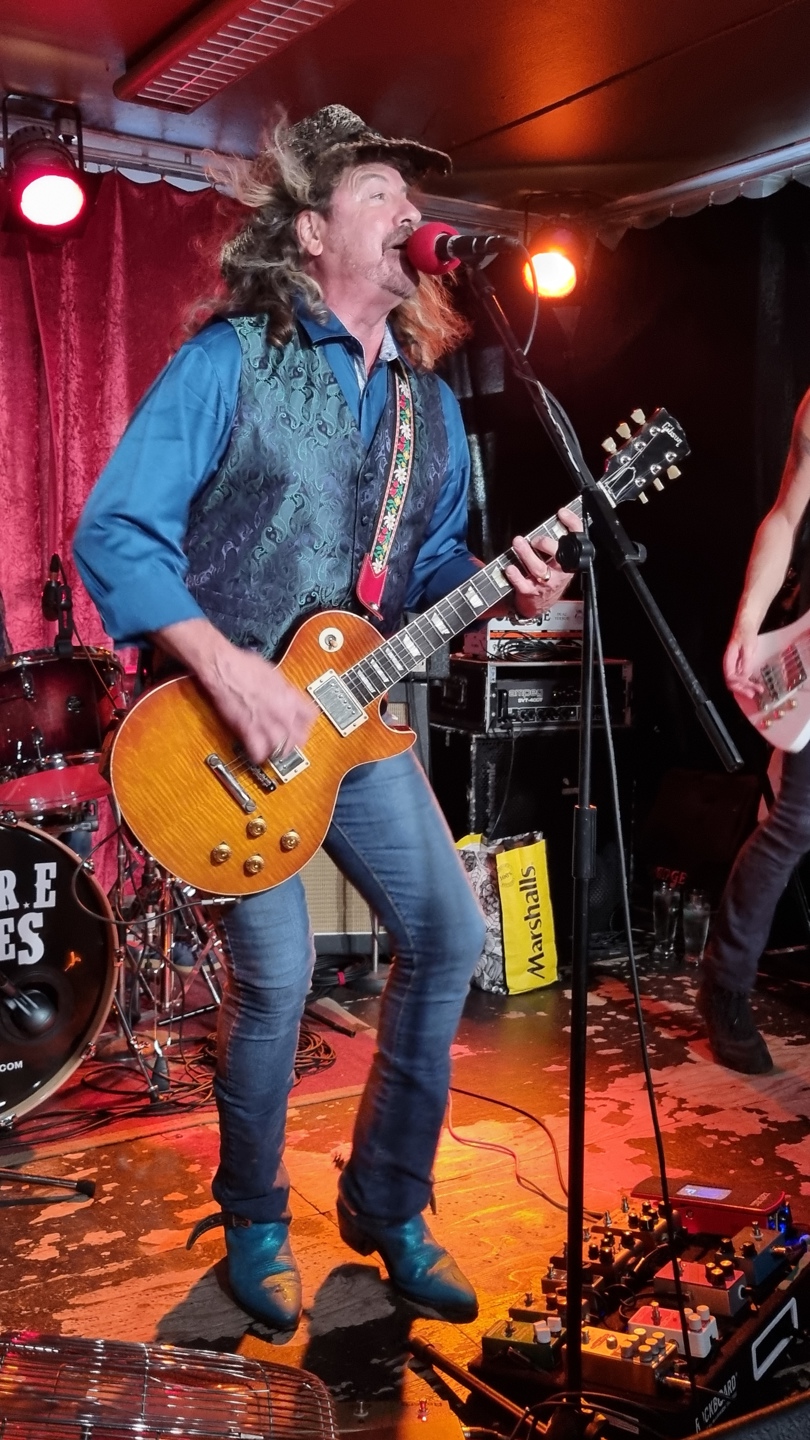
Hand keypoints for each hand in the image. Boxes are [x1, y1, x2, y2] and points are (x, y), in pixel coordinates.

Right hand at [203, 645, 316, 764]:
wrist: (224, 667)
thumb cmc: (244, 665)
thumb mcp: (273, 674)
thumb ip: (282, 690)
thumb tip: (284, 694)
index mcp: (290, 697)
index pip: (310, 717)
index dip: (306, 725)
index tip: (301, 727)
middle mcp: (282, 712)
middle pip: (298, 738)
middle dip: (293, 743)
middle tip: (287, 745)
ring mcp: (266, 723)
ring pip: (281, 749)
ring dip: (276, 751)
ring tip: (272, 752)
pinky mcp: (248, 730)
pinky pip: (258, 752)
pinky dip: (257, 756)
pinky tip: (255, 753)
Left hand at [505, 506, 582, 616]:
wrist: (540, 605)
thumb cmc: (549, 578)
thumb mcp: (558, 560)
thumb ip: (555, 541)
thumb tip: (553, 519)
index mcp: (569, 561)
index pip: (575, 538)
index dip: (571, 523)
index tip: (561, 512)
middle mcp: (559, 572)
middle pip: (558, 555)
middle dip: (546, 544)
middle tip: (535, 538)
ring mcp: (545, 582)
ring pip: (539, 568)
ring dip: (527, 554)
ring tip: (518, 543)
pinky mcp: (531, 592)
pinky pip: (523, 584)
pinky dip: (515, 575)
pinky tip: (510, 568)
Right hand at [723, 625, 762, 698]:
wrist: (747, 626)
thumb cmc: (746, 634)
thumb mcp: (747, 647)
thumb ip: (746, 661)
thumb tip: (745, 675)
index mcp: (729, 660)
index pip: (730, 676)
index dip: (738, 684)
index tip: (749, 686)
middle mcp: (730, 664)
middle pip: (732, 681)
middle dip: (742, 689)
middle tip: (753, 694)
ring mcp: (735, 665)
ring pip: (737, 681)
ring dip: (745, 687)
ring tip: (756, 691)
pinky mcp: (740, 665)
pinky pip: (741, 677)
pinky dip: (747, 682)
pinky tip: (754, 685)